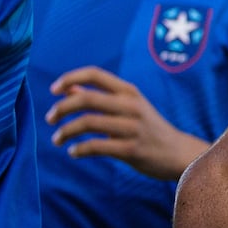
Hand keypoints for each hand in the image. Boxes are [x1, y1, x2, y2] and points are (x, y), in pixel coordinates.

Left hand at [47, 67, 208, 180]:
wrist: (178, 153)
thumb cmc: (148, 128)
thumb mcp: (129, 107)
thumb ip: (100, 97)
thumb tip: (68, 89)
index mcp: (129, 91)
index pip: (95, 74)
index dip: (71, 78)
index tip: (53, 90)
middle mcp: (131, 106)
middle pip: (87, 99)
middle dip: (62, 108)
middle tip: (49, 118)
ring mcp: (132, 128)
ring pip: (88, 123)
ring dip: (66, 131)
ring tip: (57, 139)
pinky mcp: (131, 149)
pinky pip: (96, 146)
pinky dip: (79, 149)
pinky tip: (73, 152)